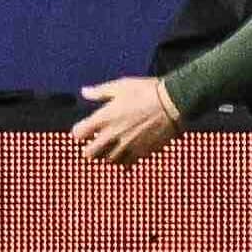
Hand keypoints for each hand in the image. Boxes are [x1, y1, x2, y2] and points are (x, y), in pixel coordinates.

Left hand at [70, 73, 188, 165]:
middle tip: (96, 142)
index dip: (79, 131)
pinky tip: (128, 152)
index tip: (84, 129)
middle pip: (89, 154)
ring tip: (113, 147)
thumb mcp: (121, 86)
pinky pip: (127, 165)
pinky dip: (124, 161)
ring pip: (107, 161)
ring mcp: (127, 146)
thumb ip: (99, 92)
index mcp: (104, 118)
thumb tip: (84, 92)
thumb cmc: (146, 91)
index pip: (78, 134)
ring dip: (107, 155)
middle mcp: (112, 135)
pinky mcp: (141, 153)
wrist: (173, 102)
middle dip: (90, 149)